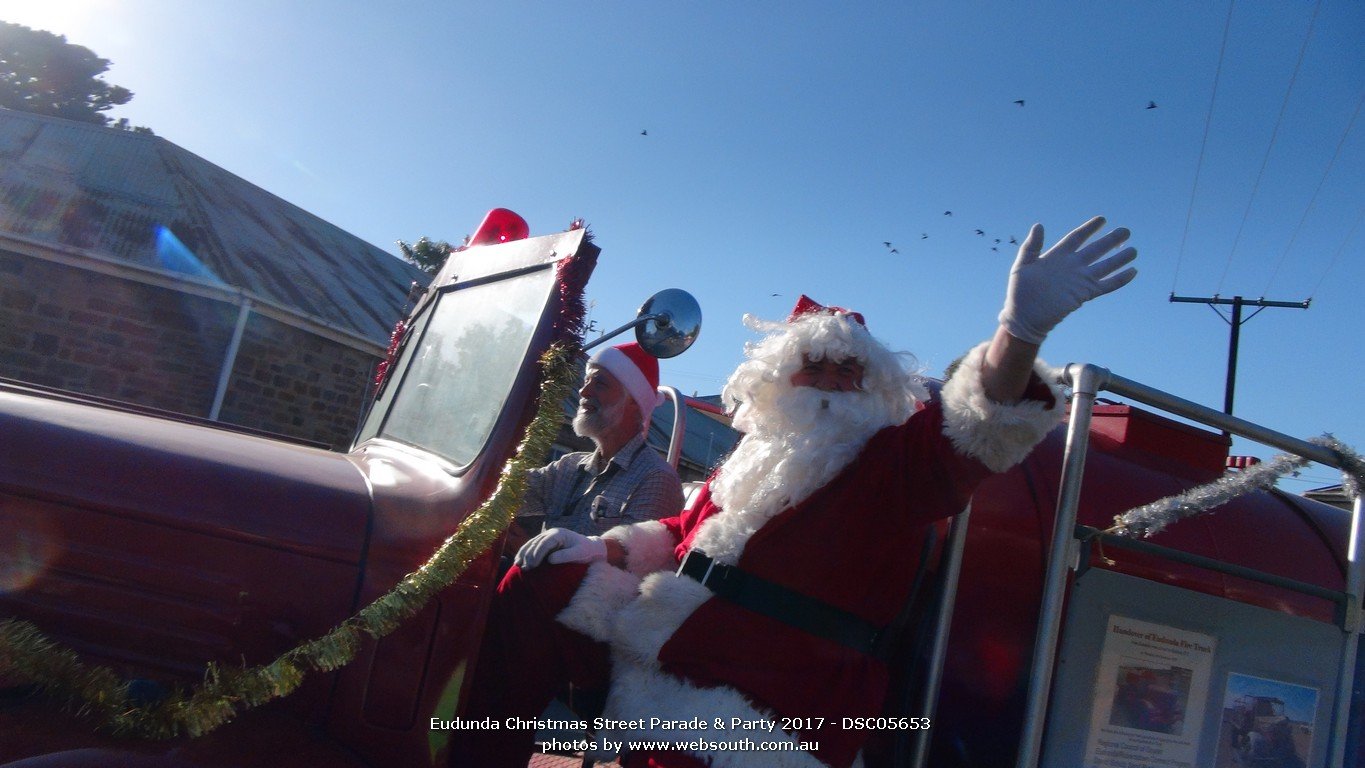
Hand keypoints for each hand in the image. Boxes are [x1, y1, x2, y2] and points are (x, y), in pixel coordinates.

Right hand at [514, 528, 607, 569]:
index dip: (537, 554)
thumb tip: (550, 560)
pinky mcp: (544, 543)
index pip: (544, 543)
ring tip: (518, 565)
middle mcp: (550, 533)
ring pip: (531, 544)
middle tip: (524, 569)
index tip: (533, 565)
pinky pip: (532, 547)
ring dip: (523, 554)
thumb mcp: (578, 553)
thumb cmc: (585, 550)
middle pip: (535, 543)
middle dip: (528, 556)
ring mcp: (546, 537)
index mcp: (558, 534)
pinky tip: (519, 562)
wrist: (589, 547)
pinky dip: (524, 554)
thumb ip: (566, 555)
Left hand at [997, 216, 1137, 344]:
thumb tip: (1039, 225)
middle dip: (1111, 240)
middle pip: (1096, 250)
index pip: (1077, 238)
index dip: (1089, 228)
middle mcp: (1072, 266)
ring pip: (1104, 266)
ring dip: (1119, 259)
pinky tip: (1132, 272)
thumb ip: (1031, 246)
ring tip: (1134, 250)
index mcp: (1057, 256)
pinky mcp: (1084, 295)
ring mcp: (1079, 280)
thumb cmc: (1020, 291)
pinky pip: (1106, 286)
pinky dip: (1119, 280)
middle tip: (1126, 230)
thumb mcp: (1022, 265)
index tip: (1102, 219)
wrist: (1024, 316)